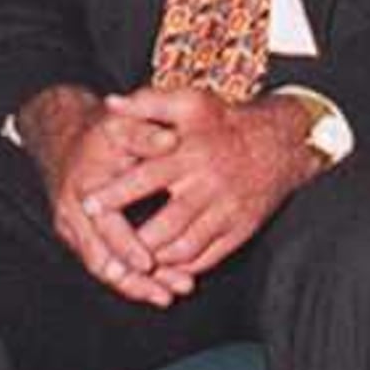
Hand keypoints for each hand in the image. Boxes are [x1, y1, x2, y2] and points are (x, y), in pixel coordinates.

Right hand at [18, 85, 177, 300]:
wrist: (65, 138)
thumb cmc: (100, 132)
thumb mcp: (121, 124)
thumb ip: (145, 135)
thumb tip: (170, 141)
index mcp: (85, 189)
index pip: (105, 226)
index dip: (127, 246)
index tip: (151, 263)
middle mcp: (73, 215)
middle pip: (101, 260)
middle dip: (133, 281)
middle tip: (166, 294)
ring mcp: (73, 230)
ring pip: (102, 268)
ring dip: (133, 286)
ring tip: (167, 297)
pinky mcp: (79, 238)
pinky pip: (102, 264)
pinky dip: (127, 278)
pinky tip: (156, 288)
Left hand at [91, 86, 323, 302]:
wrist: (281, 143)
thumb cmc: (226, 121)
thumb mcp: (190, 102)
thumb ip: (148, 102)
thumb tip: (110, 104)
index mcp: (189, 154)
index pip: (145, 178)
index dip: (115, 195)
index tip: (88, 205)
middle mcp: (207, 186)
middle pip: (165, 226)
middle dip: (133, 242)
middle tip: (108, 249)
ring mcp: (226, 211)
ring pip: (185, 249)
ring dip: (156, 259)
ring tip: (133, 258)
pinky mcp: (240, 230)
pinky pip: (208, 258)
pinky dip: (183, 267)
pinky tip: (164, 263)